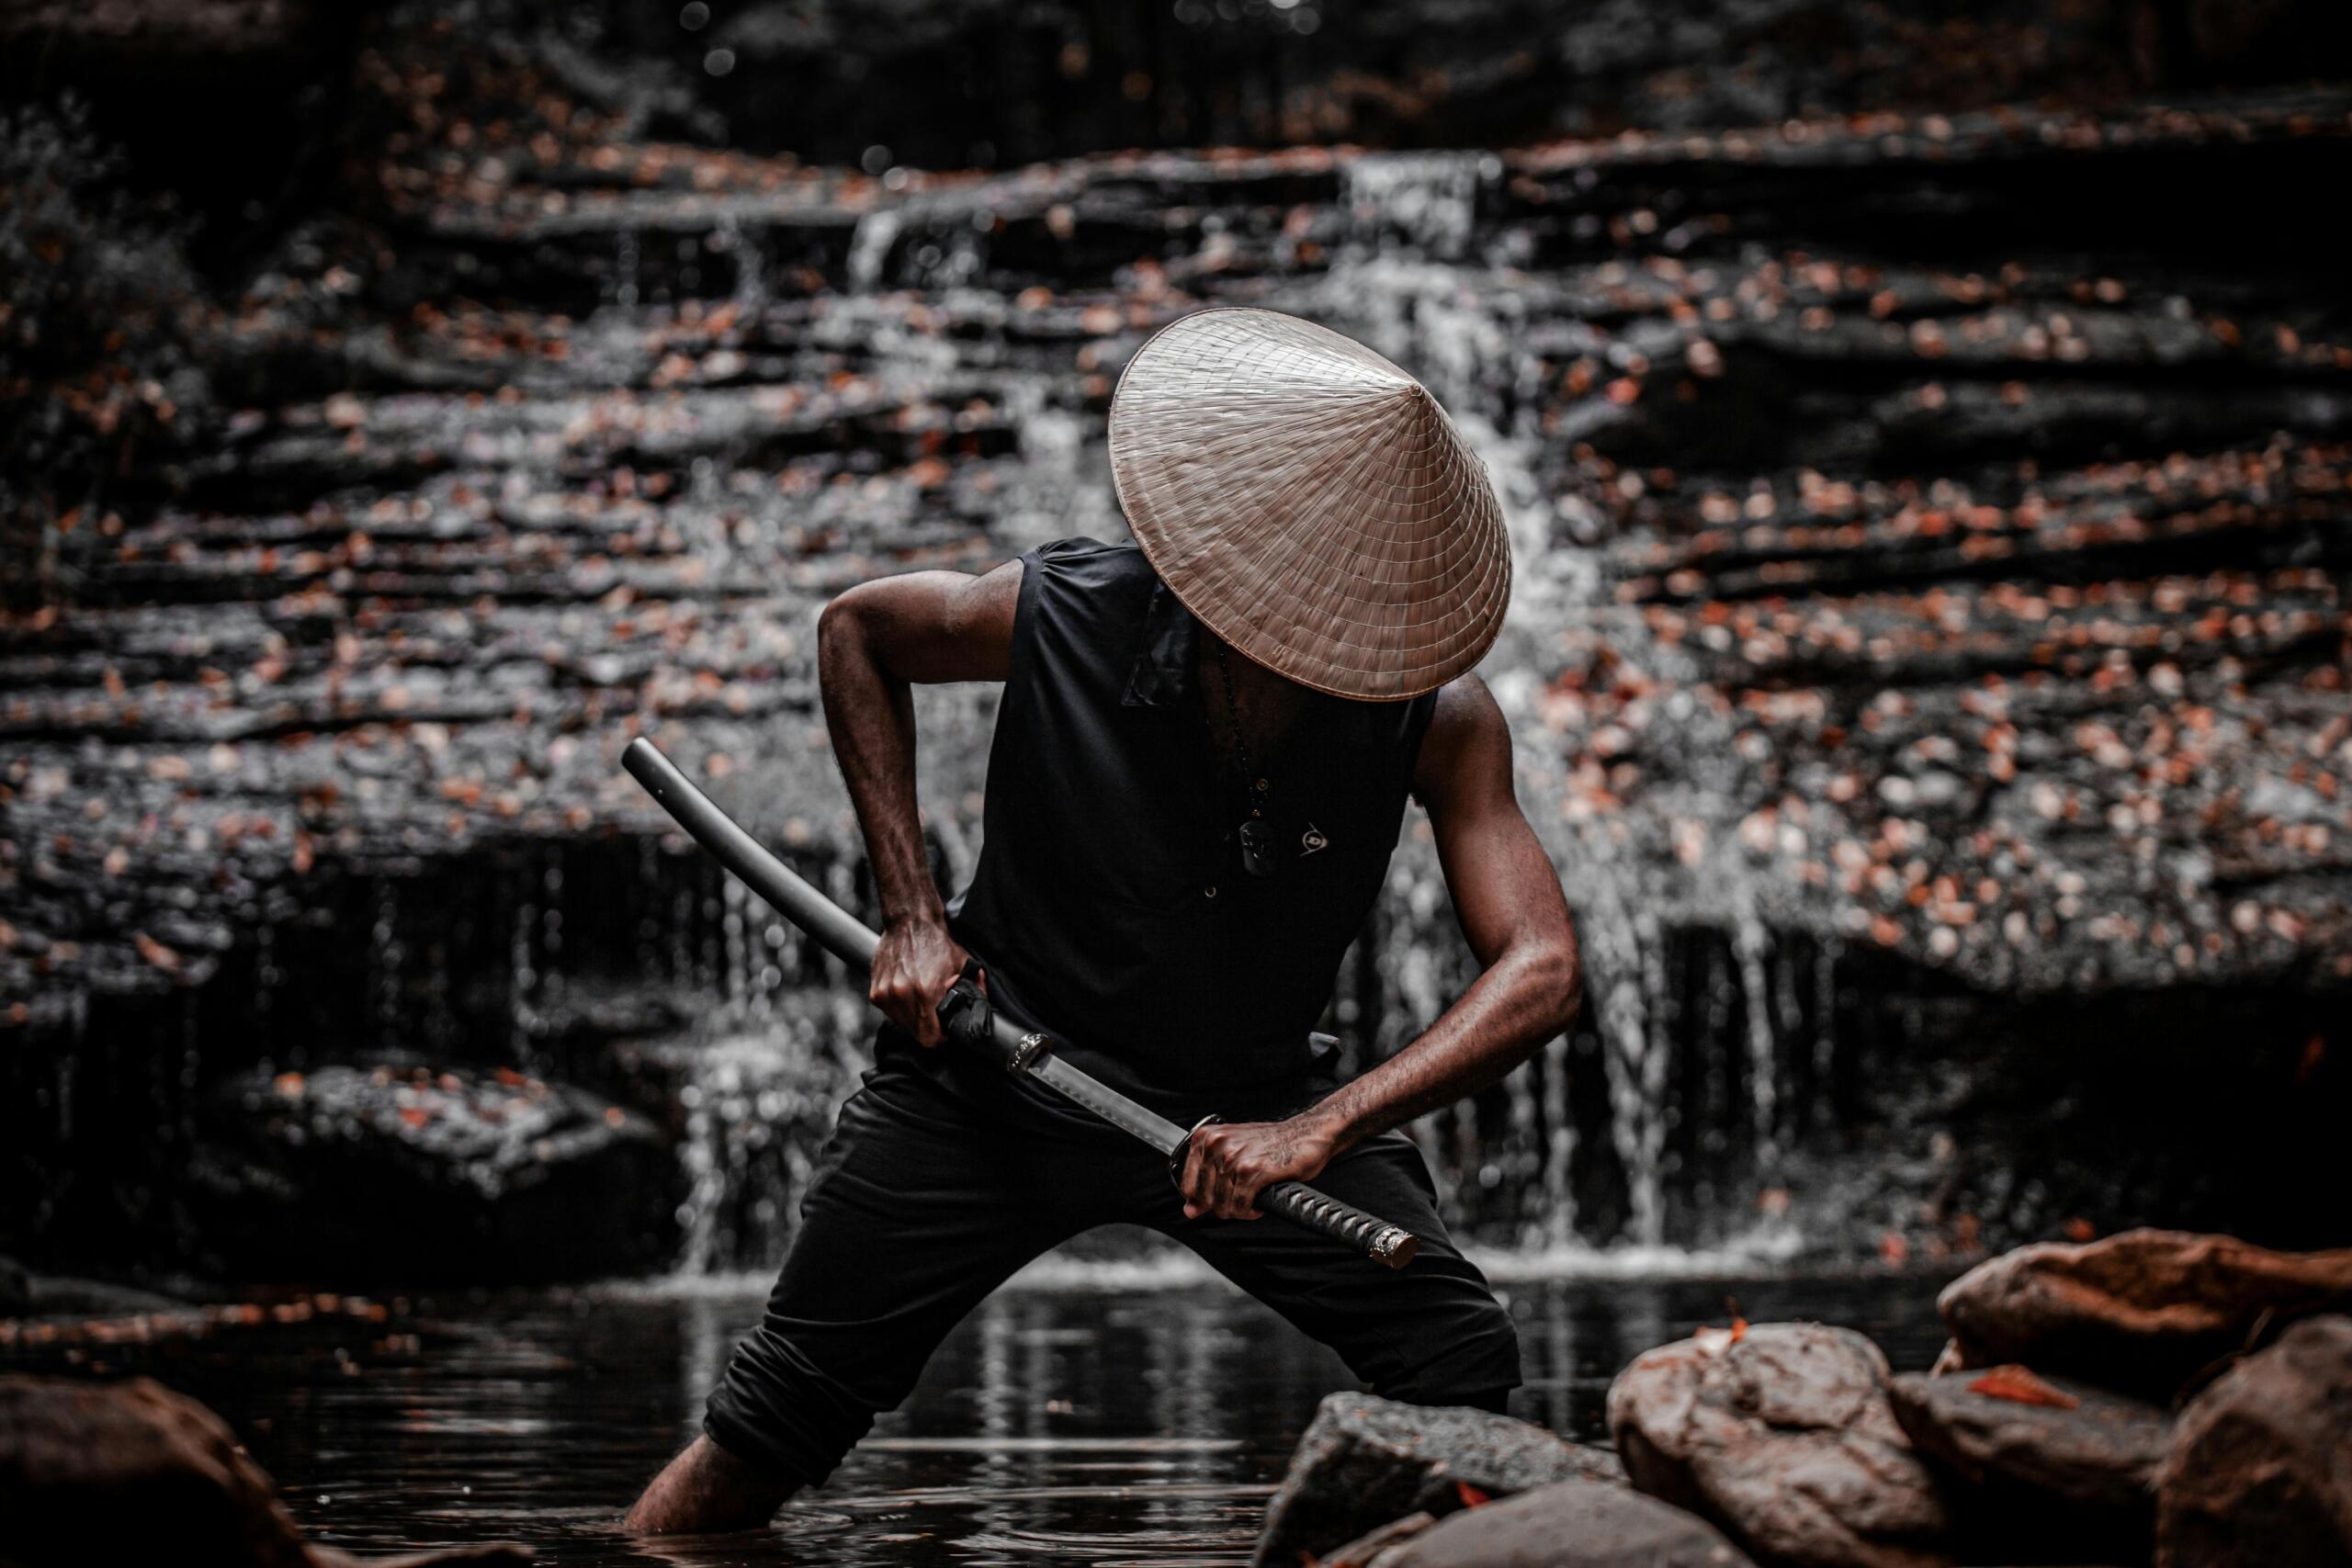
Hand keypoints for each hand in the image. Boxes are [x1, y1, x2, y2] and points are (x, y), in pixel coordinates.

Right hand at [869, 912, 970, 1046]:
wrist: (911, 920)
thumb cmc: (938, 942)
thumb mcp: (964, 966)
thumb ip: (974, 991)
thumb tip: (982, 1010)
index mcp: (925, 993)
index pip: (930, 1038)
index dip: (941, 1037)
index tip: (945, 1029)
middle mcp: (901, 996)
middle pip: (916, 1033)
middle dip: (928, 1026)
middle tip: (935, 1010)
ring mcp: (885, 994)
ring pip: (901, 1023)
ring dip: (912, 1017)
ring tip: (921, 998)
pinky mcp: (875, 991)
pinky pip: (890, 1011)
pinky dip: (900, 1007)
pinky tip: (908, 991)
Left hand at [1178, 1114, 1336, 1220]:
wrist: (1305, 1135)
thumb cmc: (1271, 1143)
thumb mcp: (1233, 1155)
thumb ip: (1208, 1181)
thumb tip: (1190, 1210)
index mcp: (1206, 1137)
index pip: (1188, 1185)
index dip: (1202, 1200)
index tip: (1217, 1201)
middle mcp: (1217, 1144)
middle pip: (1205, 1198)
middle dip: (1223, 1207)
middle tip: (1240, 1201)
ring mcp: (1233, 1157)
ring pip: (1223, 1205)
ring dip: (1239, 1211)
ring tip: (1252, 1201)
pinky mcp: (1252, 1171)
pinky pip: (1241, 1206)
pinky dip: (1249, 1212)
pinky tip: (1258, 1204)